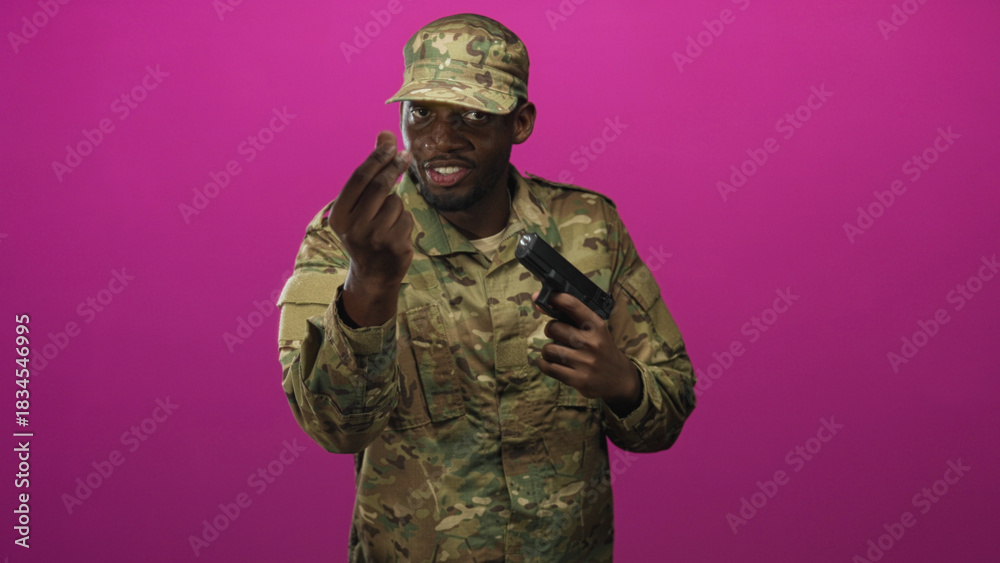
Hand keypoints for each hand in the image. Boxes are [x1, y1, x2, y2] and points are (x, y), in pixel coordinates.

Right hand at [329, 132, 413, 325]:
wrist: (373, 275)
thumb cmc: (366, 232)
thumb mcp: (360, 205)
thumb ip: (371, 172)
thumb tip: (384, 135)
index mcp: (339, 216)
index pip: (359, 179)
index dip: (377, 158)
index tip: (391, 143)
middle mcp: (354, 228)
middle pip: (380, 186)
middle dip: (394, 167)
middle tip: (406, 155)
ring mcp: (375, 238)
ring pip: (396, 203)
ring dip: (396, 206)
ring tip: (387, 223)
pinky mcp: (395, 246)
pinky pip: (407, 218)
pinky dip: (404, 221)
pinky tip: (396, 234)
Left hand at [535, 292, 642, 416]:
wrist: (620, 378)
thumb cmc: (602, 349)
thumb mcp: (596, 330)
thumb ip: (573, 317)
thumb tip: (541, 304)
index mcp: (597, 326)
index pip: (572, 305)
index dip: (554, 298)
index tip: (542, 298)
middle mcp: (591, 343)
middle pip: (553, 328)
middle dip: (550, 330)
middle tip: (556, 335)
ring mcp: (584, 362)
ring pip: (548, 349)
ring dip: (548, 350)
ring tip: (556, 352)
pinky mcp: (577, 379)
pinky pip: (548, 367)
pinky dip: (544, 364)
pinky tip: (550, 362)